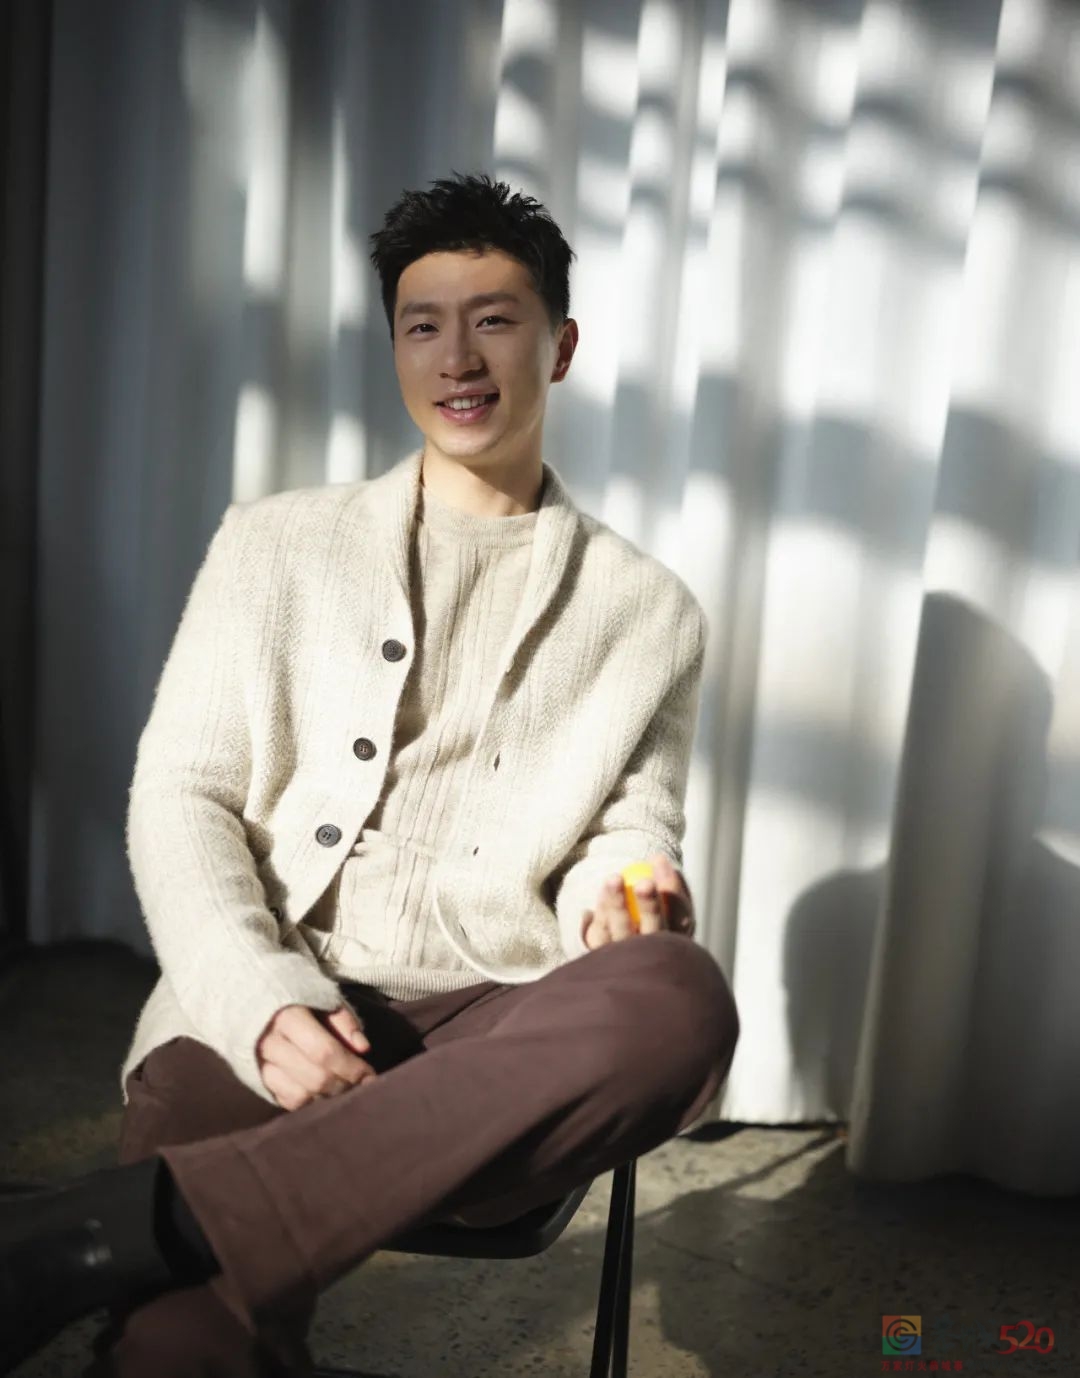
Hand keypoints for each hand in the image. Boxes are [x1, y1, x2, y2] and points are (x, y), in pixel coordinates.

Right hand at [257, 1004, 376, 1110]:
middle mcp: (268, 1044)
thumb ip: (343, 1020)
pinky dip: (309, 1102)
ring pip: (300, 1096)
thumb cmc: (295, 994)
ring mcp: (258, 1064)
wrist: (248, 994)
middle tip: (361, 1084)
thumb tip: (363, 1049)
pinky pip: (285, 1101)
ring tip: (342, 1087)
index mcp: (286, 1017)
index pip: (324, 1052)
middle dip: (344, 1085)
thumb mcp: (321, 995)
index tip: (370, 1074)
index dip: (351, 1068)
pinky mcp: (256, 1079)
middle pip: (314, 1078)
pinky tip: (322, 1092)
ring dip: (327, 1097)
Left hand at [582, 852, 695, 949]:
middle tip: (646, 883)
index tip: (659, 860)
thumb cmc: (650, 920)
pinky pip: (599, 934)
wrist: (622, 958)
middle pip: (654, 929)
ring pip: (622, 931)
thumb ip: (666, 884)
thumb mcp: (664, 905)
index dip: (672, 888)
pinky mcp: (602, 957)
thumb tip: (659, 860)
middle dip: (650, 905)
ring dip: (618, 904)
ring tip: (614, 879)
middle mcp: (654, 953)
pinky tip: (600, 895)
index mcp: (677, 939)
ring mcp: (627, 958)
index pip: (680, 915)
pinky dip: (600, 912)